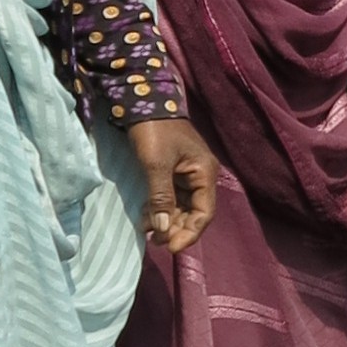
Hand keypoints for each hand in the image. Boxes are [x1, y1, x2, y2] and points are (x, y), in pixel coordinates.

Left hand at [125, 117, 218, 253]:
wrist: (142, 99)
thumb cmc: (154, 130)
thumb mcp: (156, 165)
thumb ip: (161, 198)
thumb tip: (163, 230)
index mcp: (204, 173)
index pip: (204, 213)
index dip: (189, 233)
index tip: (170, 246)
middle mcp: (200, 175)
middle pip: (194, 212)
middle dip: (177, 229)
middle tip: (156, 242)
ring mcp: (186, 173)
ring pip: (181, 207)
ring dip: (167, 221)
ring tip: (149, 233)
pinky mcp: (172, 170)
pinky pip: (170, 197)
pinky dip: (160, 210)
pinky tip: (146, 218)